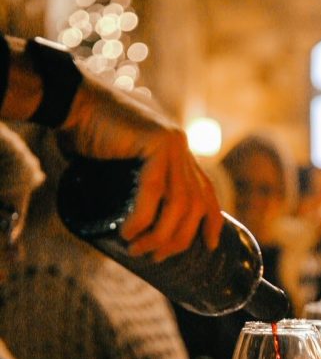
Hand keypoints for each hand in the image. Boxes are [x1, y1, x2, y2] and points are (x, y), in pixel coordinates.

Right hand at [59, 74, 223, 260]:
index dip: (212, 223)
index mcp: (179, 153)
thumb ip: (139, 188)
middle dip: (178, 239)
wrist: (70, 101)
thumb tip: (139, 229)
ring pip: (178, 203)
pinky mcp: (155, 140)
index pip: (206, 192)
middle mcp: (181, 147)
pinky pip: (154, 190)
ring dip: (159, 234)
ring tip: (137, 250)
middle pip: (195, 205)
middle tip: (155, 258)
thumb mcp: (123, 168)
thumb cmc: (89, 138)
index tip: (210, 247)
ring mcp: (171, 142)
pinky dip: (141, 217)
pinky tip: (128, 232)